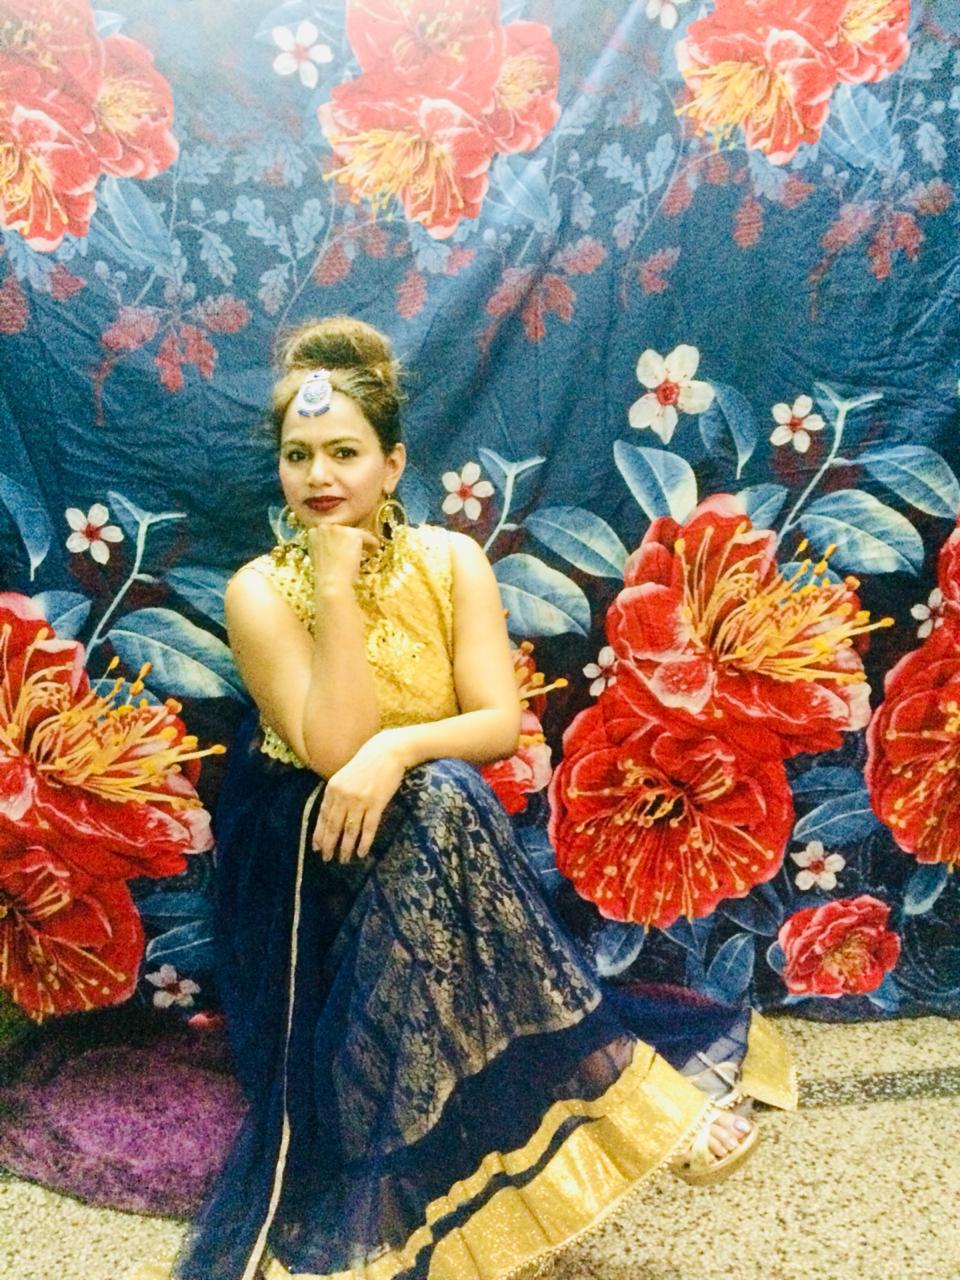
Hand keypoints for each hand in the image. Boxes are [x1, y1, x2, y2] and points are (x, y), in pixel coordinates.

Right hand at [307, 524, 379, 592]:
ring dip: (361, 542)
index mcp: (313, 532)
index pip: (329, 531)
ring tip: (367, 550)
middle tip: (355, 549)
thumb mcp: (318, 558)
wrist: (332, 582)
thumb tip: (334, 546)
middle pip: (342, 530)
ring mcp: (339, 529)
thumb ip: (324, 547)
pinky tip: (374, 549)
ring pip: (355, 533)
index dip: (338, 539)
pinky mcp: (353, 534)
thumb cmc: (325, 576)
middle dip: (349, 539)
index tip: (343, 547)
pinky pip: (367, 536)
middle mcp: (325, 527)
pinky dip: (372, 543)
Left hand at [313, 731, 406, 862]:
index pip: (323, 816)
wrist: (388, 751)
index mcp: (333, 788)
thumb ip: (338, 793)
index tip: (316, 848)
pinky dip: (364, 842)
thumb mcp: (345, 775)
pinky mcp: (376, 803)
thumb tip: (331, 815)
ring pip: (349, 830)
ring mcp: (360, 800)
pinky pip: (368, 828)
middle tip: (327, 859)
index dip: (319, 834)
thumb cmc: (367, 762)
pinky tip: (361, 852)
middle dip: (329, 845)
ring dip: (345, 847)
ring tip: (344, 860)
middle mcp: (343, 796)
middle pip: (334, 826)